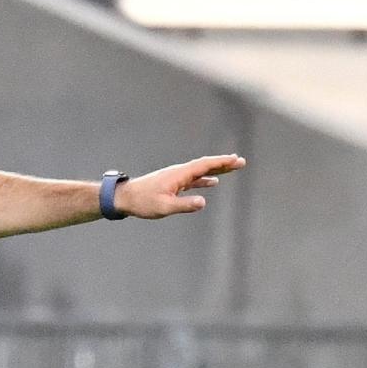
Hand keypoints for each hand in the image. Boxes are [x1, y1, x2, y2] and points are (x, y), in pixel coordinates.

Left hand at [117, 154, 245, 218]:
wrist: (125, 198)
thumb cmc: (143, 202)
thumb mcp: (164, 207)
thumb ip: (184, 205)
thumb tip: (203, 202)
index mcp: (178, 174)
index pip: (204, 165)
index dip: (221, 162)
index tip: (236, 160)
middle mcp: (179, 173)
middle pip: (205, 165)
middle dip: (223, 163)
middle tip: (241, 161)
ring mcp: (176, 178)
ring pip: (200, 172)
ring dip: (216, 170)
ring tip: (232, 168)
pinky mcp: (172, 184)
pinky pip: (193, 180)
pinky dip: (204, 180)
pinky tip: (213, 183)